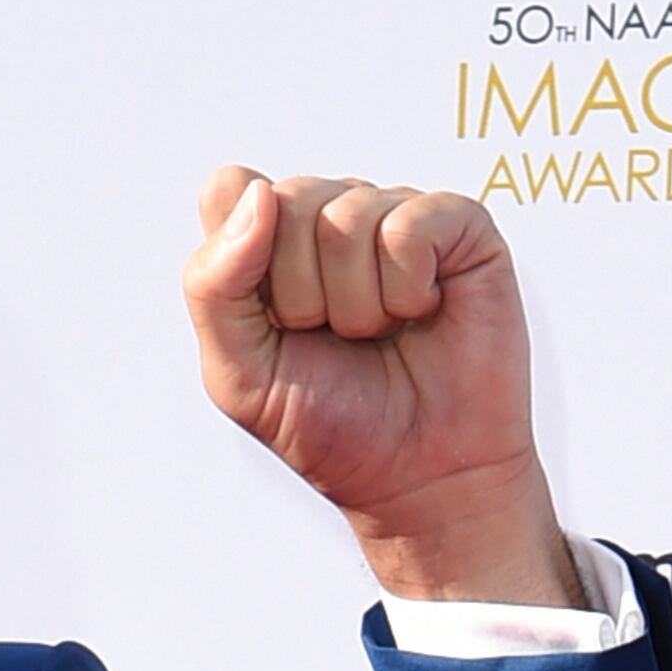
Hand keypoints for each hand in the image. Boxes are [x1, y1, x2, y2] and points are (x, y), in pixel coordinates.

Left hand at [184, 168, 581, 616]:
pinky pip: (408, 228)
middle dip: (302, 296)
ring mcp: (394, 212)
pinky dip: (407, 290)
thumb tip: (259, 195)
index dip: (241, 253)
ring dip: (356, 306)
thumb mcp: (239, 375)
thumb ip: (214, 287)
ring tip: (378, 335)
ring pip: (346, 217)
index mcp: (271, 241)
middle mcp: (331, 214)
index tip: (272, 322)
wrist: (419, 481)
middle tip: (335, 341)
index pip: (230, 189)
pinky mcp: (457, 223)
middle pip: (287, 201)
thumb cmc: (332, 426)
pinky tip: (421, 313)